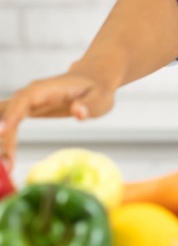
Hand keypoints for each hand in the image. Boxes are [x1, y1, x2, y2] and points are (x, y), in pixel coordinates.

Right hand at [0, 73, 115, 170]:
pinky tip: (6, 161)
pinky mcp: (26, 111)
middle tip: (5, 163)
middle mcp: (32, 94)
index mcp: (48, 88)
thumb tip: (78, 112)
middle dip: (2, 135)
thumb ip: (89, 105)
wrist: (93, 80)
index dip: (11, 114)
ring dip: (2, 141)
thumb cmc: (97, 89)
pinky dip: (4, 141)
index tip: (2, 131)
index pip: (24, 99)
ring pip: (3, 118)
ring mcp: (27, 102)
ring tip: (6, 166)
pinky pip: (7, 125)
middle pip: (6, 111)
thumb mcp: (100, 98)